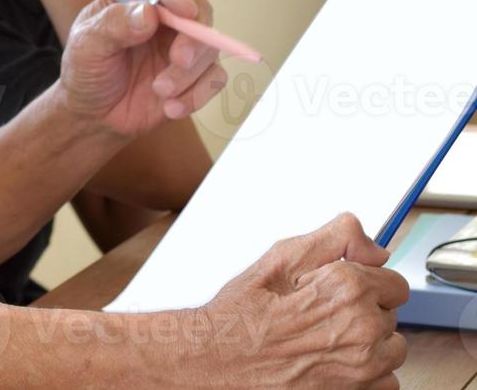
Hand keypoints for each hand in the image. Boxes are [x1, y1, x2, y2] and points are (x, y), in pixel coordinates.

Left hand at [59, 0, 225, 138]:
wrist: (94, 113)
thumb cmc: (85, 70)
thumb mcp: (86, 46)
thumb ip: (112, 26)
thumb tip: (149, 13)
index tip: (184, 11)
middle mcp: (162, 14)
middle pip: (198, 9)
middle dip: (194, 36)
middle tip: (180, 59)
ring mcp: (181, 42)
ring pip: (209, 47)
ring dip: (189, 73)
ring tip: (159, 91)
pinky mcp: (194, 73)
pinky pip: (214, 78)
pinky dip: (197, 95)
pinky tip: (171, 107)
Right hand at [193, 213, 407, 388]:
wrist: (221, 359)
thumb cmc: (244, 313)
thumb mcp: (280, 258)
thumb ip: (336, 239)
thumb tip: (373, 247)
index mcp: (347, 289)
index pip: (394, 282)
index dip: (366, 281)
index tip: (343, 289)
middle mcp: (362, 327)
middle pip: (391, 314)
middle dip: (365, 309)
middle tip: (323, 312)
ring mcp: (364, 365)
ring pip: (393, 347)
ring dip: (371, 342)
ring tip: (330, 336)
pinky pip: (387, 380)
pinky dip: (368, 372)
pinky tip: (335, 360)